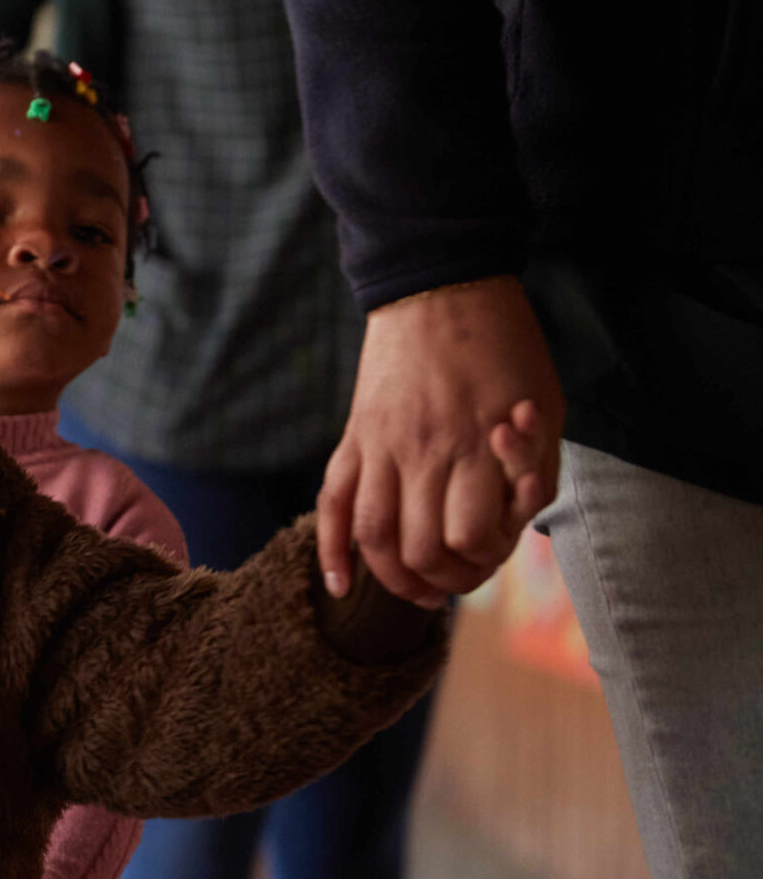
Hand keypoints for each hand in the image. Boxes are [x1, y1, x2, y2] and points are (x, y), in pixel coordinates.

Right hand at [320, 276, 562, 606]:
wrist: (441, 287)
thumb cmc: (507, 348)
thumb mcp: (547, 406)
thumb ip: (532, 469)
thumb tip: (514, 524)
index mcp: (479, 445)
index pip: (472, 538)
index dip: (486, 560)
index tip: (492, 555)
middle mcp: (425, 452)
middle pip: (421, 550)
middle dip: (443, 579)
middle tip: (455, 583)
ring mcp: (381, 446)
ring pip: (373, 537)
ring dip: (392, 578)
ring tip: (411, 591)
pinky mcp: (354, 437)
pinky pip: (332, 502)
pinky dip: (331, 549)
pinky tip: (337, 583)